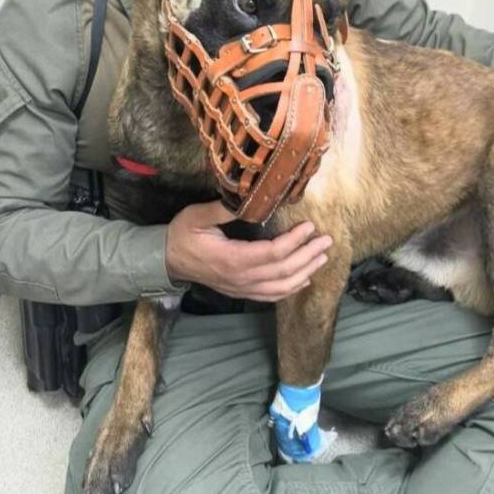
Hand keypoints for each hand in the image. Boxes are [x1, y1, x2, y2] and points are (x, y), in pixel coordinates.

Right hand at [165, 201, 331, 301]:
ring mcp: (242, 289)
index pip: (273, 253)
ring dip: (305, 272)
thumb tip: (246, 197)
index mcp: (232, 259)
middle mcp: (241, 278)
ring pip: (281, 286)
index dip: (295, 241)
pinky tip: (304, 279)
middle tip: (326, 241)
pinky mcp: (241, 293)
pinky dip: (291, 289)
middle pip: (283, 271)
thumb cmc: (182, 235)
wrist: (167, 260)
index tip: (310, 226)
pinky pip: (271, 296)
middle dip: (308, 255)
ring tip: (321, 257)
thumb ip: (221, 209)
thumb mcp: (197, 216)